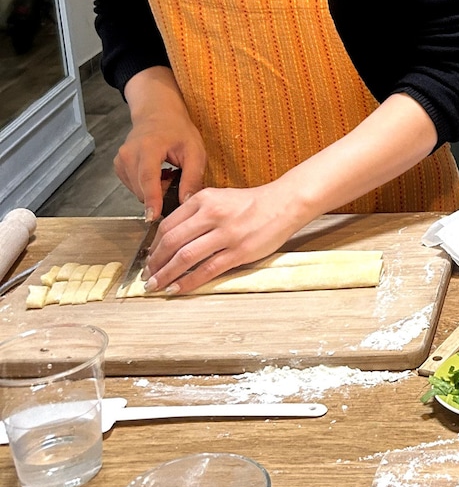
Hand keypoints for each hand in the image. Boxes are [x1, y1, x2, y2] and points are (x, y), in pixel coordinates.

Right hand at [114, 96, 205, 217]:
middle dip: (160, 194)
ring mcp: (121, 160)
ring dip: (154, 190)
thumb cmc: (178, 130)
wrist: (158, 114)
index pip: (148, 178)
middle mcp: (129, 153)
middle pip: (142, 188)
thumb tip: (187, 202)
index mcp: (148, 146)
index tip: (153, 216)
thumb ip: (192, 177)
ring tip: (167, 173)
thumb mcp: (195, 151)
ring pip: (138, 191)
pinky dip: (146, 186)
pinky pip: (134, 187)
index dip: (152, 199)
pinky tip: (157, 173)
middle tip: (176, 179)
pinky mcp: (119, 166)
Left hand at [145, 183, 306, 294]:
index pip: (168, 225)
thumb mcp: (219, 198)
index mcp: (203, 200)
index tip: (149, 259)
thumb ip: (196, 213)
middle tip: (147, 277)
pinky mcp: (239, 251)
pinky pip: (207, 269)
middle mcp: (211, 214)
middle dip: (155, 263)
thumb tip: (173, 237)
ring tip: (156, 286)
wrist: (284, 203)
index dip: (153, 246)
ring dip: (167, 275)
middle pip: (172, 242)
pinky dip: (189, 281)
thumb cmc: (252, 203)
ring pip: (186, 257)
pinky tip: (178, 289)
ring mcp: (226, 234)